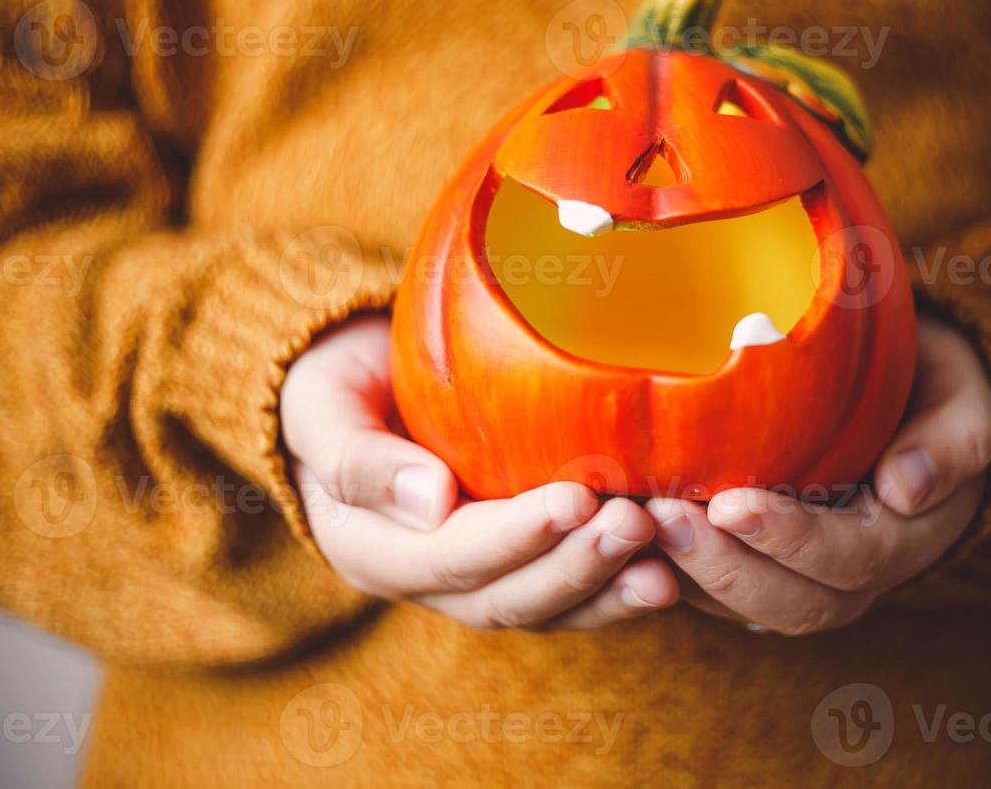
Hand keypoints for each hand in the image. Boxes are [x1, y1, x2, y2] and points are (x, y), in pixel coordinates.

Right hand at [282, 315, 678, 629]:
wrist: (354, 384)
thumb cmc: (334, 385)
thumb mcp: (320, 405)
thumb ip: (357, 455)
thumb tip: (429, 500)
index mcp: (372, 550)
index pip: (452, 556)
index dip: (517, 536)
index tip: (575, 499)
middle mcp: (427, 581)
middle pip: (509, 596)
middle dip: (578, 565)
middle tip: (638, 521)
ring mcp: (477, 579)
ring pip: (548, 606)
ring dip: (608, 587)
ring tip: (666, 562)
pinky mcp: (518, 563)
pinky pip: (570, 594)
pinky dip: (617, 590)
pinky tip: (669, 574)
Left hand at [646, 317, 990, 635]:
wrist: (908, 398)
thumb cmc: (932, 388)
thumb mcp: (963, 400)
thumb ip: (950, 439)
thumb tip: (906, 488)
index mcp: (904, 538)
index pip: (847, 559)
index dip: (789, 540)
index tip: (733, 503)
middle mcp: (851, 576)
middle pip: (788, 603)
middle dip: (722, 565)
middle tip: (665, 514)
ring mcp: (802, 578)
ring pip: (742, 608)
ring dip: (686, 572)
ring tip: (637, 521)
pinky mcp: (756, 565)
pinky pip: (711, 591)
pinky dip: (669, 569)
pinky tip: (628, 526)